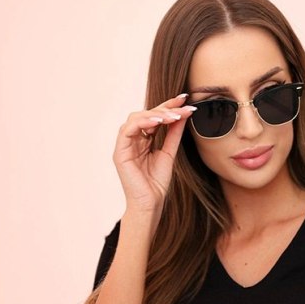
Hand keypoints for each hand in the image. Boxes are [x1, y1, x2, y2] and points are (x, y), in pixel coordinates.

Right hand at [112, 93, 196, 213]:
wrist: (150, 204)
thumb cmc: (157, 184)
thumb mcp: (169, 153)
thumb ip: (173, 134)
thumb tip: (183, 114)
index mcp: (142, 140)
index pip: (154, 117)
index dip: (168, 106)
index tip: (185, 99)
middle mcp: (132, 139)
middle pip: (146, 114)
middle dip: (166, 107)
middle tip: (183, 105)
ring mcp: (124, 145)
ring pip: (137, 118)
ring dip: (157, 114)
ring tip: (174, 115)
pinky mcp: (120, 152)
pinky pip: (128, 129)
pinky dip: (144, 122)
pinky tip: (159, 121)